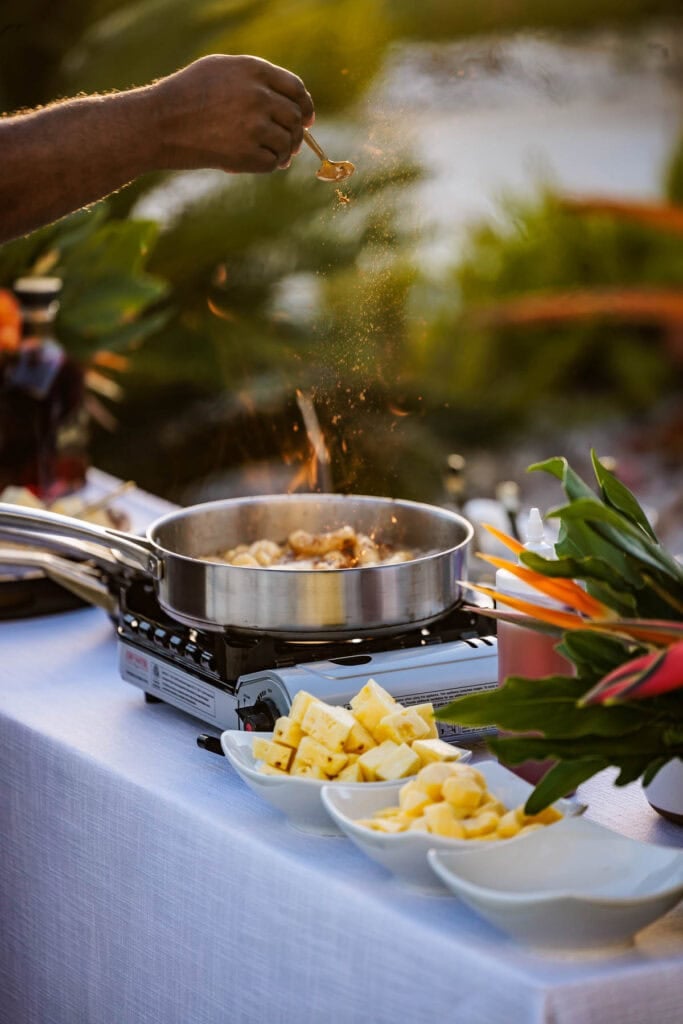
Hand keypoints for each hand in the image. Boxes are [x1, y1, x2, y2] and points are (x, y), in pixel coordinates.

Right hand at [151, 54, 314, 173]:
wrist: (161, 123)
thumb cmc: (188, 95)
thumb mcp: (221, 71)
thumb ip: (255, 80)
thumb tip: (289, 102)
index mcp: (254, 71)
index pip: (296, 89)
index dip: (305, 106)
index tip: (307, 119)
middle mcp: (258, 96)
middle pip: (295, 118)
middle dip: (296, 132)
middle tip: (290, 144)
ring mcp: (254, 126)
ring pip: (287, 143)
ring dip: (284, 152)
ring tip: (274, 155)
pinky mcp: (247, 153)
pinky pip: (272, 163)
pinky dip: (270, 165)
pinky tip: (259, 162)